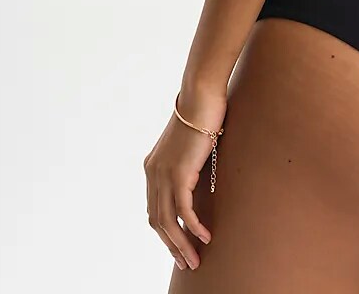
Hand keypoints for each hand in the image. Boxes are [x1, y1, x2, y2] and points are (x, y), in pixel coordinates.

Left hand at [144, 87, 227, 271]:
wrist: (200, 95)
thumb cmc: (201, 113)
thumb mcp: (189, 144)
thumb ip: (187, 162)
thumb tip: (197, 175)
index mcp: (152, 167)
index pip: (154, 209)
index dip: (165, 232)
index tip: (179, 247)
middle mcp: (153, 173)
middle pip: (158, 221)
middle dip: (172, 245)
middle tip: (187, 263)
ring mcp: (163, 174)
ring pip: (168, 221)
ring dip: (182, 244)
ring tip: (195, 260)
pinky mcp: (179, 173)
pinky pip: (183, 210)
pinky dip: (193, 227)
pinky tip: (205, 236)